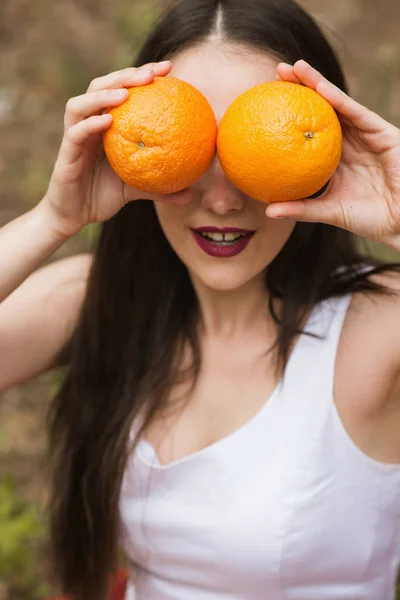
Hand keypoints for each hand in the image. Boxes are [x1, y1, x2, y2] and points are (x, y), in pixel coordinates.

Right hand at [40, 61, 190, 239]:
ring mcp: (74, 138)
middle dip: (125, 75)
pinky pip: (75, 134)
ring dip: (102, 94)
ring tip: (126, 91)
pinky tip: (108, 119)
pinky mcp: (65, 155)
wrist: (73, 217)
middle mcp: (88, 126)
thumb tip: (192, 194)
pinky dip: (90, 124)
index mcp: (104, 127)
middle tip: (151, 74)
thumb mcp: (136, 189)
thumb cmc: (103, 197)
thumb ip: (160, 187)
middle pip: (101, 88)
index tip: (168, 69)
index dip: (142, 75)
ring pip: (80, 104)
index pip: (121, 91)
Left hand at [266, 60, 399, 250]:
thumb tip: (267, 210)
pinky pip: (357, 113)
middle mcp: (349, 142)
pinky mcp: (382, 133)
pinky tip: (319, 87)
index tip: (266, 103)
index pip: (308, 130)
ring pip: (338, 104)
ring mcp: (366, 135)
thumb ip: (301, 208)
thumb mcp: (329, 211)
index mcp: (334, 157)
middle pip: (321, 109)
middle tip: (276, 72)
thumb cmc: (369, 219)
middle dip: (300, 88)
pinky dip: (338, 99)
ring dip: (316, 83)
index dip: (290, 114)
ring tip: (294, 68)